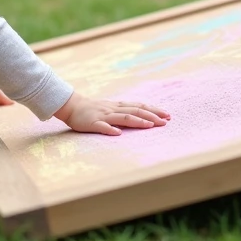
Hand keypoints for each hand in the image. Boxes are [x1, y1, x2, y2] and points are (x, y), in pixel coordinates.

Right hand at [54, 92, 170, 135]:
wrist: (72, 106)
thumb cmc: (93, 109)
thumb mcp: (111, 108)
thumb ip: (124, 112)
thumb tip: (143, 117)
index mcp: (118, 106)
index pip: (140, 107)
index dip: (154, 111)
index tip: (167, 115)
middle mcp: (113, 109)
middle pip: (135, 111)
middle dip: (151, 116)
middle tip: (165, 122)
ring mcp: (103, 116)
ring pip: (122, 117)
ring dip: (137, 121)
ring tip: (150, 126)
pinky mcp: (92, 123)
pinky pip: (102, 127)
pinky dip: (111, 130)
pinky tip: (118, 134)